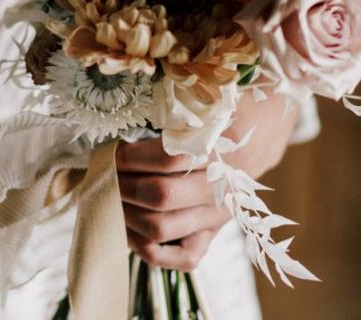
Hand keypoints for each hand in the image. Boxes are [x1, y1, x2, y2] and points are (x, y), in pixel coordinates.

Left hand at [117, 88, 297, 270]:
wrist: (260, 131)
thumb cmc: (220, 112)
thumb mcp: (202, 103)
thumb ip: (171, 111)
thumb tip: (123, 123)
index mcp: (219, 150)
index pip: (167, 160)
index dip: (130, 158)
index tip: (108, 152)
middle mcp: (220, 188)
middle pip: (161, 196)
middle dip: (121, 186)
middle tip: (100, 175)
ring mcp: (217, 216)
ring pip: (163, 228)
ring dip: (126, 214)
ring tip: (105, 197)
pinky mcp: (213, 235)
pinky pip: (181, 257)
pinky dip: (148, 250)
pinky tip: (126, 230)